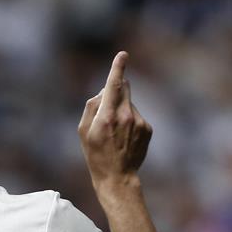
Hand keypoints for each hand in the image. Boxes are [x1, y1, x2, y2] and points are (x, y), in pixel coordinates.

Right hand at [78, 51, 152, 187]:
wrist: (117, 176)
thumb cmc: (96, 154)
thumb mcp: (83, 130)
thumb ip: (92, 106)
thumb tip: (104, 91)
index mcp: (107, 116)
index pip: (114, 85)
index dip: (118, 68)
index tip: (123, 55)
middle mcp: (125, 116)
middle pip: (124, 89)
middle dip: (117, 91)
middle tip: (108, 111)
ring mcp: (139, 122)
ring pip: (130, 104)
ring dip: (122, 110)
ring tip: (116, 133)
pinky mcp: (148, 128)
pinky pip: (137, 116)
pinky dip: (131, 122)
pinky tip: (125, 138)